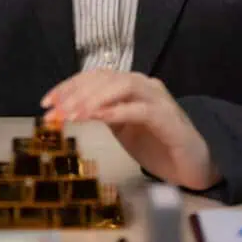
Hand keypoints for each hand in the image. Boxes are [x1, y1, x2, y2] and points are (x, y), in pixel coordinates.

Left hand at [41, 71, 220, 191]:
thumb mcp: (122, 128)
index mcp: (129, 86)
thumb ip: (101, 114)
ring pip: (122, 86)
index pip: (94, 77)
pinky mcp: (168, 118)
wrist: (196, 164)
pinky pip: (140, 108)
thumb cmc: (157, 145)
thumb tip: (66, 111)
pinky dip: (118, 110)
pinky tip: (99, 117)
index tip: (45, 103)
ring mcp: (157, 98)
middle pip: (105, 78)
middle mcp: (143, 85)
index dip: (68, 86)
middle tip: (54, 112)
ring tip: (72, 114)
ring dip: (94, 98)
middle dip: (75, 92)